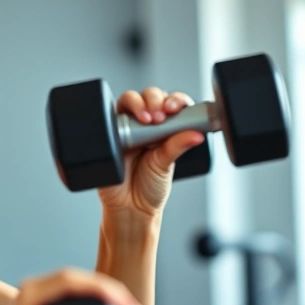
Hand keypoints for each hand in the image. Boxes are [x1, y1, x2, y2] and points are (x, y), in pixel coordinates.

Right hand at [0, 269, 147, 304]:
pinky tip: (109, 298)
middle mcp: (37, 293)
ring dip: (108, 289)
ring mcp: (31, 294)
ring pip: (76, 279)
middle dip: (116, 293)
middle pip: (84, 282)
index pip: (84, 289)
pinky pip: (65, 284)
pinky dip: (90, 288)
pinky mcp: (27, 301)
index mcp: (46, 302)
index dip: (113, 297)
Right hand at [97, 87, 205, 217]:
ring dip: (138, 103)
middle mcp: (145, 125)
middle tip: (160, 115)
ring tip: (146, 119)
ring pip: (129, 100)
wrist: (127, 208)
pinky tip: (125, 124)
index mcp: (164, 129)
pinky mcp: (107, 133)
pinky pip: (108, 115)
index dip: (174, 100)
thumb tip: (196, 134)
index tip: (175, 108)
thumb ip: (178, 146)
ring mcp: (125, 128)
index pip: (171, 103)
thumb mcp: (167, 165)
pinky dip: (115, 113)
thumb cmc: (149, 188)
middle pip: (149, 96)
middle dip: (155, 100)